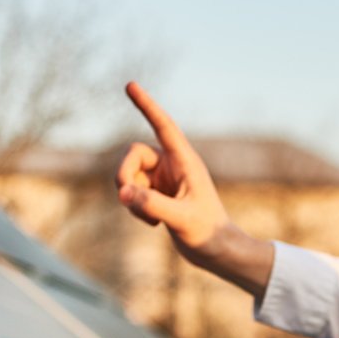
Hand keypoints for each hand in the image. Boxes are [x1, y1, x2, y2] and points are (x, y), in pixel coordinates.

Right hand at [116, 82, 273, 295]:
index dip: (146, 105)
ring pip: (128, 175)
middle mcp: (172, 165)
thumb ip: (152, 205)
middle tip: (126, 198)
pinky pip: (130, 192)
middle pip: (132, 154)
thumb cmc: (208, 234)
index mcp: (185, 161)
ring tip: (150, 219)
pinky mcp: (155, 193)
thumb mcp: (181, 220)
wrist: (216, 252)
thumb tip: (123, 192)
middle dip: (123, 175)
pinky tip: (153, 224)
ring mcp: (162, 179)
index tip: (130, 85)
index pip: (163, 126)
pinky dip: (134, 207)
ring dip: (130, 197)